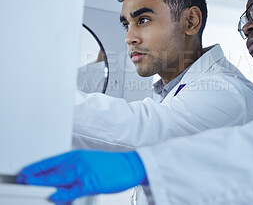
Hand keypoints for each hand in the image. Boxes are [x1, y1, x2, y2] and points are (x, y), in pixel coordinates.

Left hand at [17, 150, 145, 202]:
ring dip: (43, 183)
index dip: (37, 167)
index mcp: (78, 155)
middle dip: (35, 175)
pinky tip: (54, 196)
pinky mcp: (91, 182)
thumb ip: (75, 169)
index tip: (26, 172)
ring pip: (58, 178)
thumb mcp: (91, 162)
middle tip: (24, 180)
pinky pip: (72, 190)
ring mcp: (84, 171)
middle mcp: (79, 161)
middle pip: (52, 169)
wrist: (130, 165)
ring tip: (31, 186)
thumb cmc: (113, 165)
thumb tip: (61, 180)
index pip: (52, 161)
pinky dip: (61, 194)